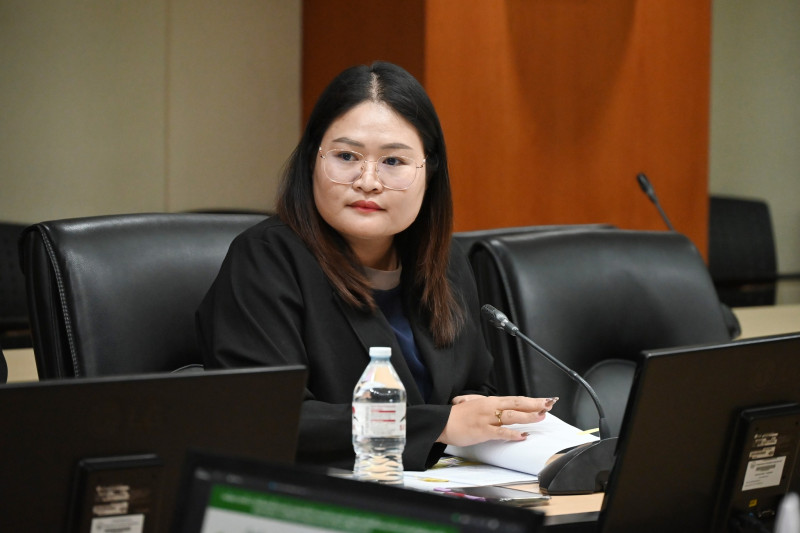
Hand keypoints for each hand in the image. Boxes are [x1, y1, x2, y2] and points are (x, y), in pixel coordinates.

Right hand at [437, 395, 558, 446]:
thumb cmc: (458, 415)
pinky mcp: (482, 431)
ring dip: (528, 416)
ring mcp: (487, 419)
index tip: (545, 400)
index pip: (516, 399)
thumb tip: (498, 404)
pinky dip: (512, 433)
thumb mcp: (474, 403)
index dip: (532, 400)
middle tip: (549, 404)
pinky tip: (522, 435)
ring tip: (541, 417)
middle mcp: (491, 407)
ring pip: (511, 416)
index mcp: (491, 401)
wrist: (442, 422)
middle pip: (517, 404)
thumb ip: (488, 404)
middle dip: (535, 404)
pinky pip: (500, 432)